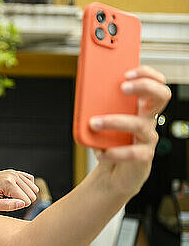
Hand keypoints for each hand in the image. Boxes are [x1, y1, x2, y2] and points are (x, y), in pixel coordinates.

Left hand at [0, 170, 37, 210]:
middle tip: (5, 200)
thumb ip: (8, 206)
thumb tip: (23, 204)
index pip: (27, 201)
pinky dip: (25, 187)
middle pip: (32, 194)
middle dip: (21, 201)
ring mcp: (14, 172)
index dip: (17, 206)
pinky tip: (15, 191)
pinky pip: (30, 180)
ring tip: (8, 195)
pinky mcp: (14, 172)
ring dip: (23, 195)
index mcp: (8, 182)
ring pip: (33, 188)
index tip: (4, 203)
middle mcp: (13, 175)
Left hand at [90, 66, 170, 194]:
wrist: (113, 172)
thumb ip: (97, 106)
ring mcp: (148, 138)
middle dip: (144, 86)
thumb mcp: (102, 119)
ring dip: (114, 121)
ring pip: (139, 124)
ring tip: (94, 123)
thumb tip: (84, 90)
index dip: (147, 74)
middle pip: (162, 96)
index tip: (127, 73)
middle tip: (122, 88)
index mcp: (140, 107)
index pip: (156, 82)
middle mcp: (148, 119)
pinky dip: (113, 152)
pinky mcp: (144, 157)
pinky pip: (132, 153)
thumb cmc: (108, 141)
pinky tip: (100, 152)